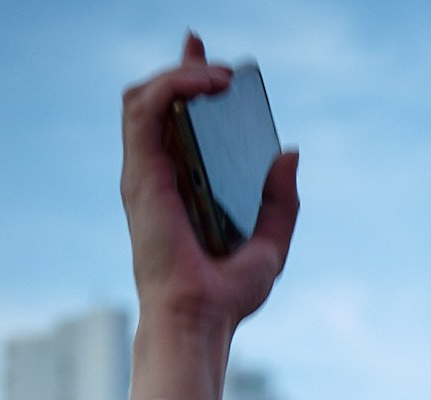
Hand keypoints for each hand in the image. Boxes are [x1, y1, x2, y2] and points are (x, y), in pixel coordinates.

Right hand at [119, 34, 300, 336]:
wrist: (201, 317)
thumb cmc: (227, 294)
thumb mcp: (271, 242)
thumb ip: (281, 200)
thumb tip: (290, 153)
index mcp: (180, 189)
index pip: (173, 124)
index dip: (186, 84)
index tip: (210, 63)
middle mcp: (157, 178)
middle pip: (154, 103)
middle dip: (179, 69)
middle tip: (207, 51)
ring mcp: (144, 174)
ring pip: (143, 98)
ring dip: (179, 74)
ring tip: (217, 76)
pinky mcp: (140, 175)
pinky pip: (146, 110)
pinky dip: (174, 87)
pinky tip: (208, 85)